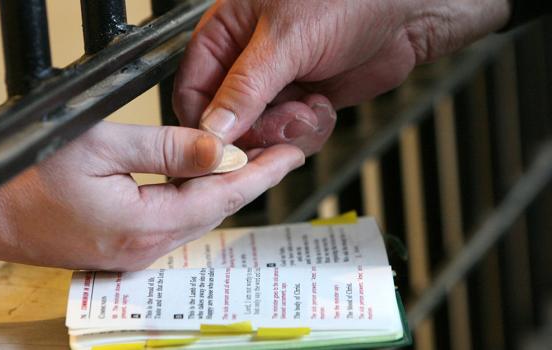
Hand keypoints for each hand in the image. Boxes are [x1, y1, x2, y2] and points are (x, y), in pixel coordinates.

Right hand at [0, 122, 303, 269]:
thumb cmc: (30, 175)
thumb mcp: (103, 145)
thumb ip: (167, 148)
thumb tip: (220, 150)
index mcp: (146, 224)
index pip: (222, 196)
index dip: (261, 173)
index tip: (291, 155)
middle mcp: (147, 247)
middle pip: (217, 209)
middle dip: (253, 179)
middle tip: (282, 152)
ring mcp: (137, 252)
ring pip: (200, 216)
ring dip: (228, 188)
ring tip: (254, 160)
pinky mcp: (127, 247)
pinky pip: (178, 221)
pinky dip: (201, 198)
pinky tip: (209, 179)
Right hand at [173, 0, 509, 151]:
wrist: (404, 14)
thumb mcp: (286, 40)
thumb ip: (244, 87)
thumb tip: (212, 128)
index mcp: (225, 36)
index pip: (192, 91)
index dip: (207, 125)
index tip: (225, 147)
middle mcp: (245, 64)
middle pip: (227, 121)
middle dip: (258, 130)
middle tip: (285, 121)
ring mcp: (275, 86)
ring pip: (260, 134)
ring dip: (287, 131)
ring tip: (310, 107)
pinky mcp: (300, 103)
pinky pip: (290, 135)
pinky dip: (308, 130)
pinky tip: (322, 107)